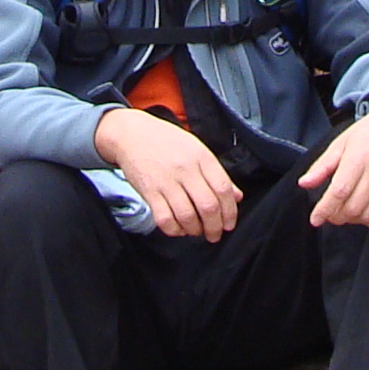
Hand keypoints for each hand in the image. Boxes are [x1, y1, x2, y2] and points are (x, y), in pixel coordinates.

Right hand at [97, 107, 239, 240]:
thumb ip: (217, 174)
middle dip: (215, 227)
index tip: (229, 223)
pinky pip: (165, 219)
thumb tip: (237, 196)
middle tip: (215, 234)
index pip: (223, 189)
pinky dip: (174, 230)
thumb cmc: (166, 142)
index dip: (230, 212)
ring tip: (196, 231)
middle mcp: (185, 169)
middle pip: (208, 206)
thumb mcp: (197, 150)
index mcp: (201, 157)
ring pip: (187, 216)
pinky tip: (178, 228)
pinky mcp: (149, 191)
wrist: (132, 134)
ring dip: (195, 230)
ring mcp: (166, 181)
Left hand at [301, 94, 368, 228]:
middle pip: (353, 208)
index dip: (324, 209)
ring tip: (345, 211)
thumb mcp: (339, 144)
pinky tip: (362, 212)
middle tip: (329, 212)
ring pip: (368, 215)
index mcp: (356, 160)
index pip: (339, 192)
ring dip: (352, 220)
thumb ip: (321, 166)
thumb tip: (304, 183)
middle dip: (336, 216)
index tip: (315, 218)